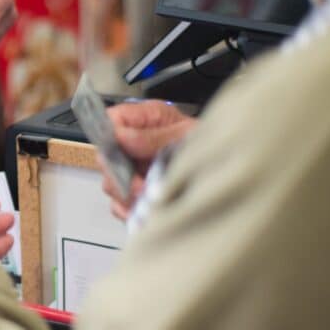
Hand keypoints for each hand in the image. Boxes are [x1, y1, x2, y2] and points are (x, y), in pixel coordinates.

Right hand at [104, 101, 196, 219]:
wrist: (223, 164)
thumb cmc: (207, 143)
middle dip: (122, 174)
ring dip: (128, 194)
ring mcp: (131, 168)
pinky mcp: (133, 191)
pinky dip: (131, 209)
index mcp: (142, 119)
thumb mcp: (186, 134)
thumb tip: (123, 137)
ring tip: (151, 196)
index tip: (124, 151)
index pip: (110, 121)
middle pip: (105, 157)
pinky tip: (147, 208)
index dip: (112, 136)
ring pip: (111, 183)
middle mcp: (131, 143)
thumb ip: (154, 137)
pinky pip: (119, 204)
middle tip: (141, 184)